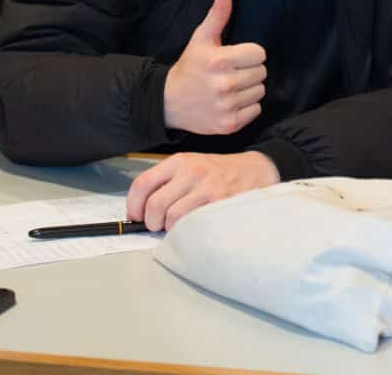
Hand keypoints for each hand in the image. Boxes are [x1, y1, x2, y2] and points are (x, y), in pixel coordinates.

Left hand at [127, 151, 279, 231]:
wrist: (257, 169)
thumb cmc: (220, 172)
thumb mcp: (192, 166)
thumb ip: (168, 182)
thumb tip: (142, 209)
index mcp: (179, 161)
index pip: (142, 184)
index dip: (133, 206)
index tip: (136, 217)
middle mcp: (191, 172)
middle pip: (154, 205)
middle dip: (151, 222)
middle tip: (158, 225)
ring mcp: (207, 188)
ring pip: (171, 217)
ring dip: (169, 228)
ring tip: (177, 226)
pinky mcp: (220, 203)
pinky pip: (191, 224)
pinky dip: (186, 231)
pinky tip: (192, 227)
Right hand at [163, 0, 266, 134]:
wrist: (169, 103)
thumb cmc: (190, 67)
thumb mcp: (201, 39)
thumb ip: (218, 14)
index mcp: (219, 61)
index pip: (259, 53)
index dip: (248, 54)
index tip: (233, 58)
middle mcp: (224, 84)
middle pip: (262, 72)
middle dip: (249, 70)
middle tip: (230, 73)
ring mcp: (227, 106)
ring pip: (260, 91)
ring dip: (248, 89)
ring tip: (229, 87)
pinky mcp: (230, 124)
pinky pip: (256, 110)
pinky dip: (247, 107)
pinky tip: (230, 102)